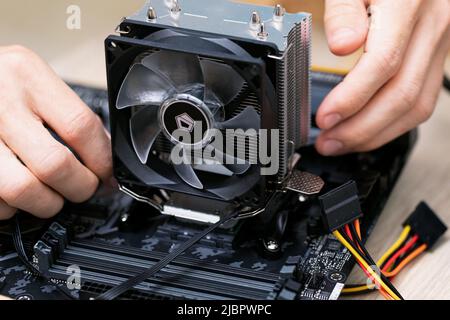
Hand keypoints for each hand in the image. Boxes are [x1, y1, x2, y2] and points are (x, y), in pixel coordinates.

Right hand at [0, 46, 112, 219]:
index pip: (81, 127)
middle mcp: (0, 103)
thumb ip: (67, 114)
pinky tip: (16, 192)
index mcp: (27, 75)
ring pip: (22, 190)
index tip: (108, 174)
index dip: (102, 161)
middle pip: (55, 165)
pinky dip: (12, 207)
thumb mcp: (33, 79)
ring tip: (50, 195)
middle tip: (84, 188)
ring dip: (46, 203)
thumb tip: (103, 159)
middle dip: (80, 187)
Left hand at [315, 0, 449, 155]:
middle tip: (328, 141)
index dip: (351, 97)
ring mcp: (441, 44)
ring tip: (342, 143)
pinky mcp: (438, 57)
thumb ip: (343, 9)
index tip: (325, 116)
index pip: (383, 62)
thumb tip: (342, 44)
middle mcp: (433, 25)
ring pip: (416, 105)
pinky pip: (422, 100)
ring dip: (376, 133)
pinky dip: (392, 123)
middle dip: (360, 128)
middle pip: (402, 94)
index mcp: (408, 3)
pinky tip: (368, 130)